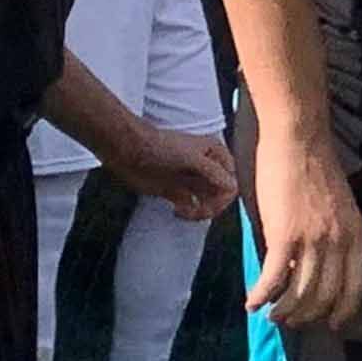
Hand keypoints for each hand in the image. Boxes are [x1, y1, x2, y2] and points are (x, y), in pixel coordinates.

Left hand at [117, 123, 237, 224]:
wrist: (130, 151)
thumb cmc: (160, 146)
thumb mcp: (191, 157)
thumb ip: (213, 172)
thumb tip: (231, 187)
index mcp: (215, 154)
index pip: (231, 181)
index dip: (224, 195)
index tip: (211, 202)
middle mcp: (206, 168)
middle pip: (222, 195)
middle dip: (212, 206)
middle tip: (199, 211)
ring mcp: (192, 181)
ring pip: (209, 203)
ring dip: (201, 212)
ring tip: (186, 212)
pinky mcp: (178, 192)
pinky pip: (193, 208)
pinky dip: (189, 214)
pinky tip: (177, 211)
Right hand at [244, 129, 361, 336]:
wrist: (299, 139)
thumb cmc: (314, 168)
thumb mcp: (338, 207)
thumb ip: (333, 238)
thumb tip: (314, 267)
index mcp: (356, 236)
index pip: (356, 288)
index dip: (343, 312)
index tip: (331, 325)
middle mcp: (338, 243)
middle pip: (326, 297)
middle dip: (308, 317)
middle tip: (292, 322)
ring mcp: (313, 240)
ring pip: (300, 293)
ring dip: (284, 312)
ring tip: (272, 317)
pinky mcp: (285, 234)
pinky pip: (274, 277)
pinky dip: (261, 295)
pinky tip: (251, 303)